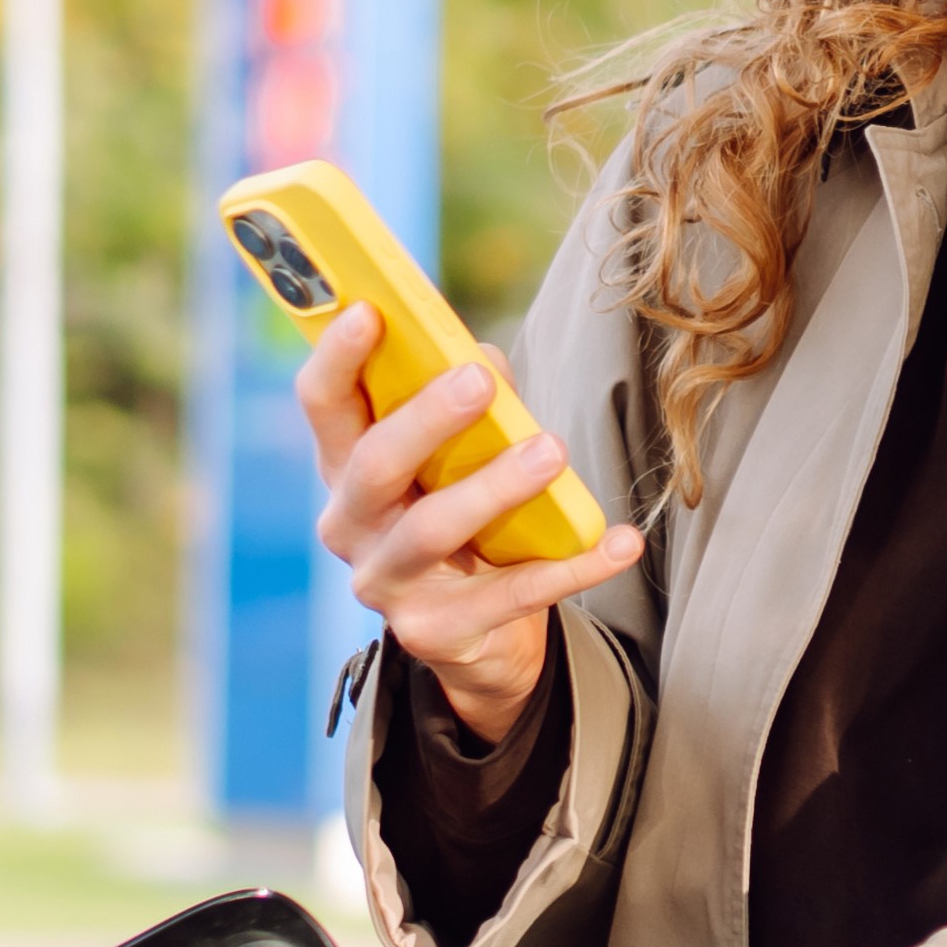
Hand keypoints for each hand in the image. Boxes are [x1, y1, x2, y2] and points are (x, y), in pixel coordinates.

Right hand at [301, 306, 641, 743]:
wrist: (478, 635)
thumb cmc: (467, 518)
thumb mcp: (459, 459)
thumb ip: (471, 407)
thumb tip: (485, 359)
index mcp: (346, 469)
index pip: (324, 405)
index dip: (337, 356)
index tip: (371, 311)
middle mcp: (352, 527)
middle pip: (374, 466)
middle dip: (424, 420)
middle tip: (476, 382)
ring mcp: (387, 585)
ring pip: (433, 530)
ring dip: (494, 486)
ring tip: (550, 450)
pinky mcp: (435, 633)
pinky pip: (513, 595)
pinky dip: (574, 567)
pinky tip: (622, 542)